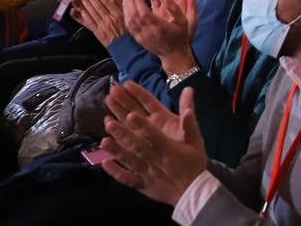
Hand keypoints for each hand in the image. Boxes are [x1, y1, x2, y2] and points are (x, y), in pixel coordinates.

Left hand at [73, 0, 125, 44]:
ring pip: (93, 14)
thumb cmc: (126, 28)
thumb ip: (118, 0)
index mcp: (117, 14)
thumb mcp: (125, 13)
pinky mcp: (98, 32)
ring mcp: (103, 26)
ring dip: (87, 6)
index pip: (107, 3)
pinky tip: (82, 12)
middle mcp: (109, 19)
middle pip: (98, 7)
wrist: (124, 44)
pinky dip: (86, 17)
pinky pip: (91, 23)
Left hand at [100, 83, 207, 206]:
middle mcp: (155, 160)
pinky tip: (104, 163)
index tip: (131, 115)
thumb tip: (188, 109)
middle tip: (109, 123)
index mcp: (168, 149)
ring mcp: (146, 173)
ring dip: (116, 150)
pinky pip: (126, 179)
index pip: (154, 135)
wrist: (192, 192)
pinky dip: (115, 172)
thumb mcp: (196, 142)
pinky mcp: (141, 184)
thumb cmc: (193, 164)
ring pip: (129, 160)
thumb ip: (190, 125)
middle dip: (123, 134)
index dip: (143, 125)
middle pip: (137, 146)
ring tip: (104, 140)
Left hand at [124, 0, 197, 73]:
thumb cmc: (180, 37)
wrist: (174, 55)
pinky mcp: (138, 38)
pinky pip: (129, 26)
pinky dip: (126, 16)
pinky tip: (127, 8)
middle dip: (130, 2)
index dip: (139, 2)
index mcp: (159, 27)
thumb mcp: (184, 22)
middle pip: (134, 15)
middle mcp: (148, 32)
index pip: (144, 13)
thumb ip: (176, 9)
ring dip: (126, 7)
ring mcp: (142, 36)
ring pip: (129, 21)